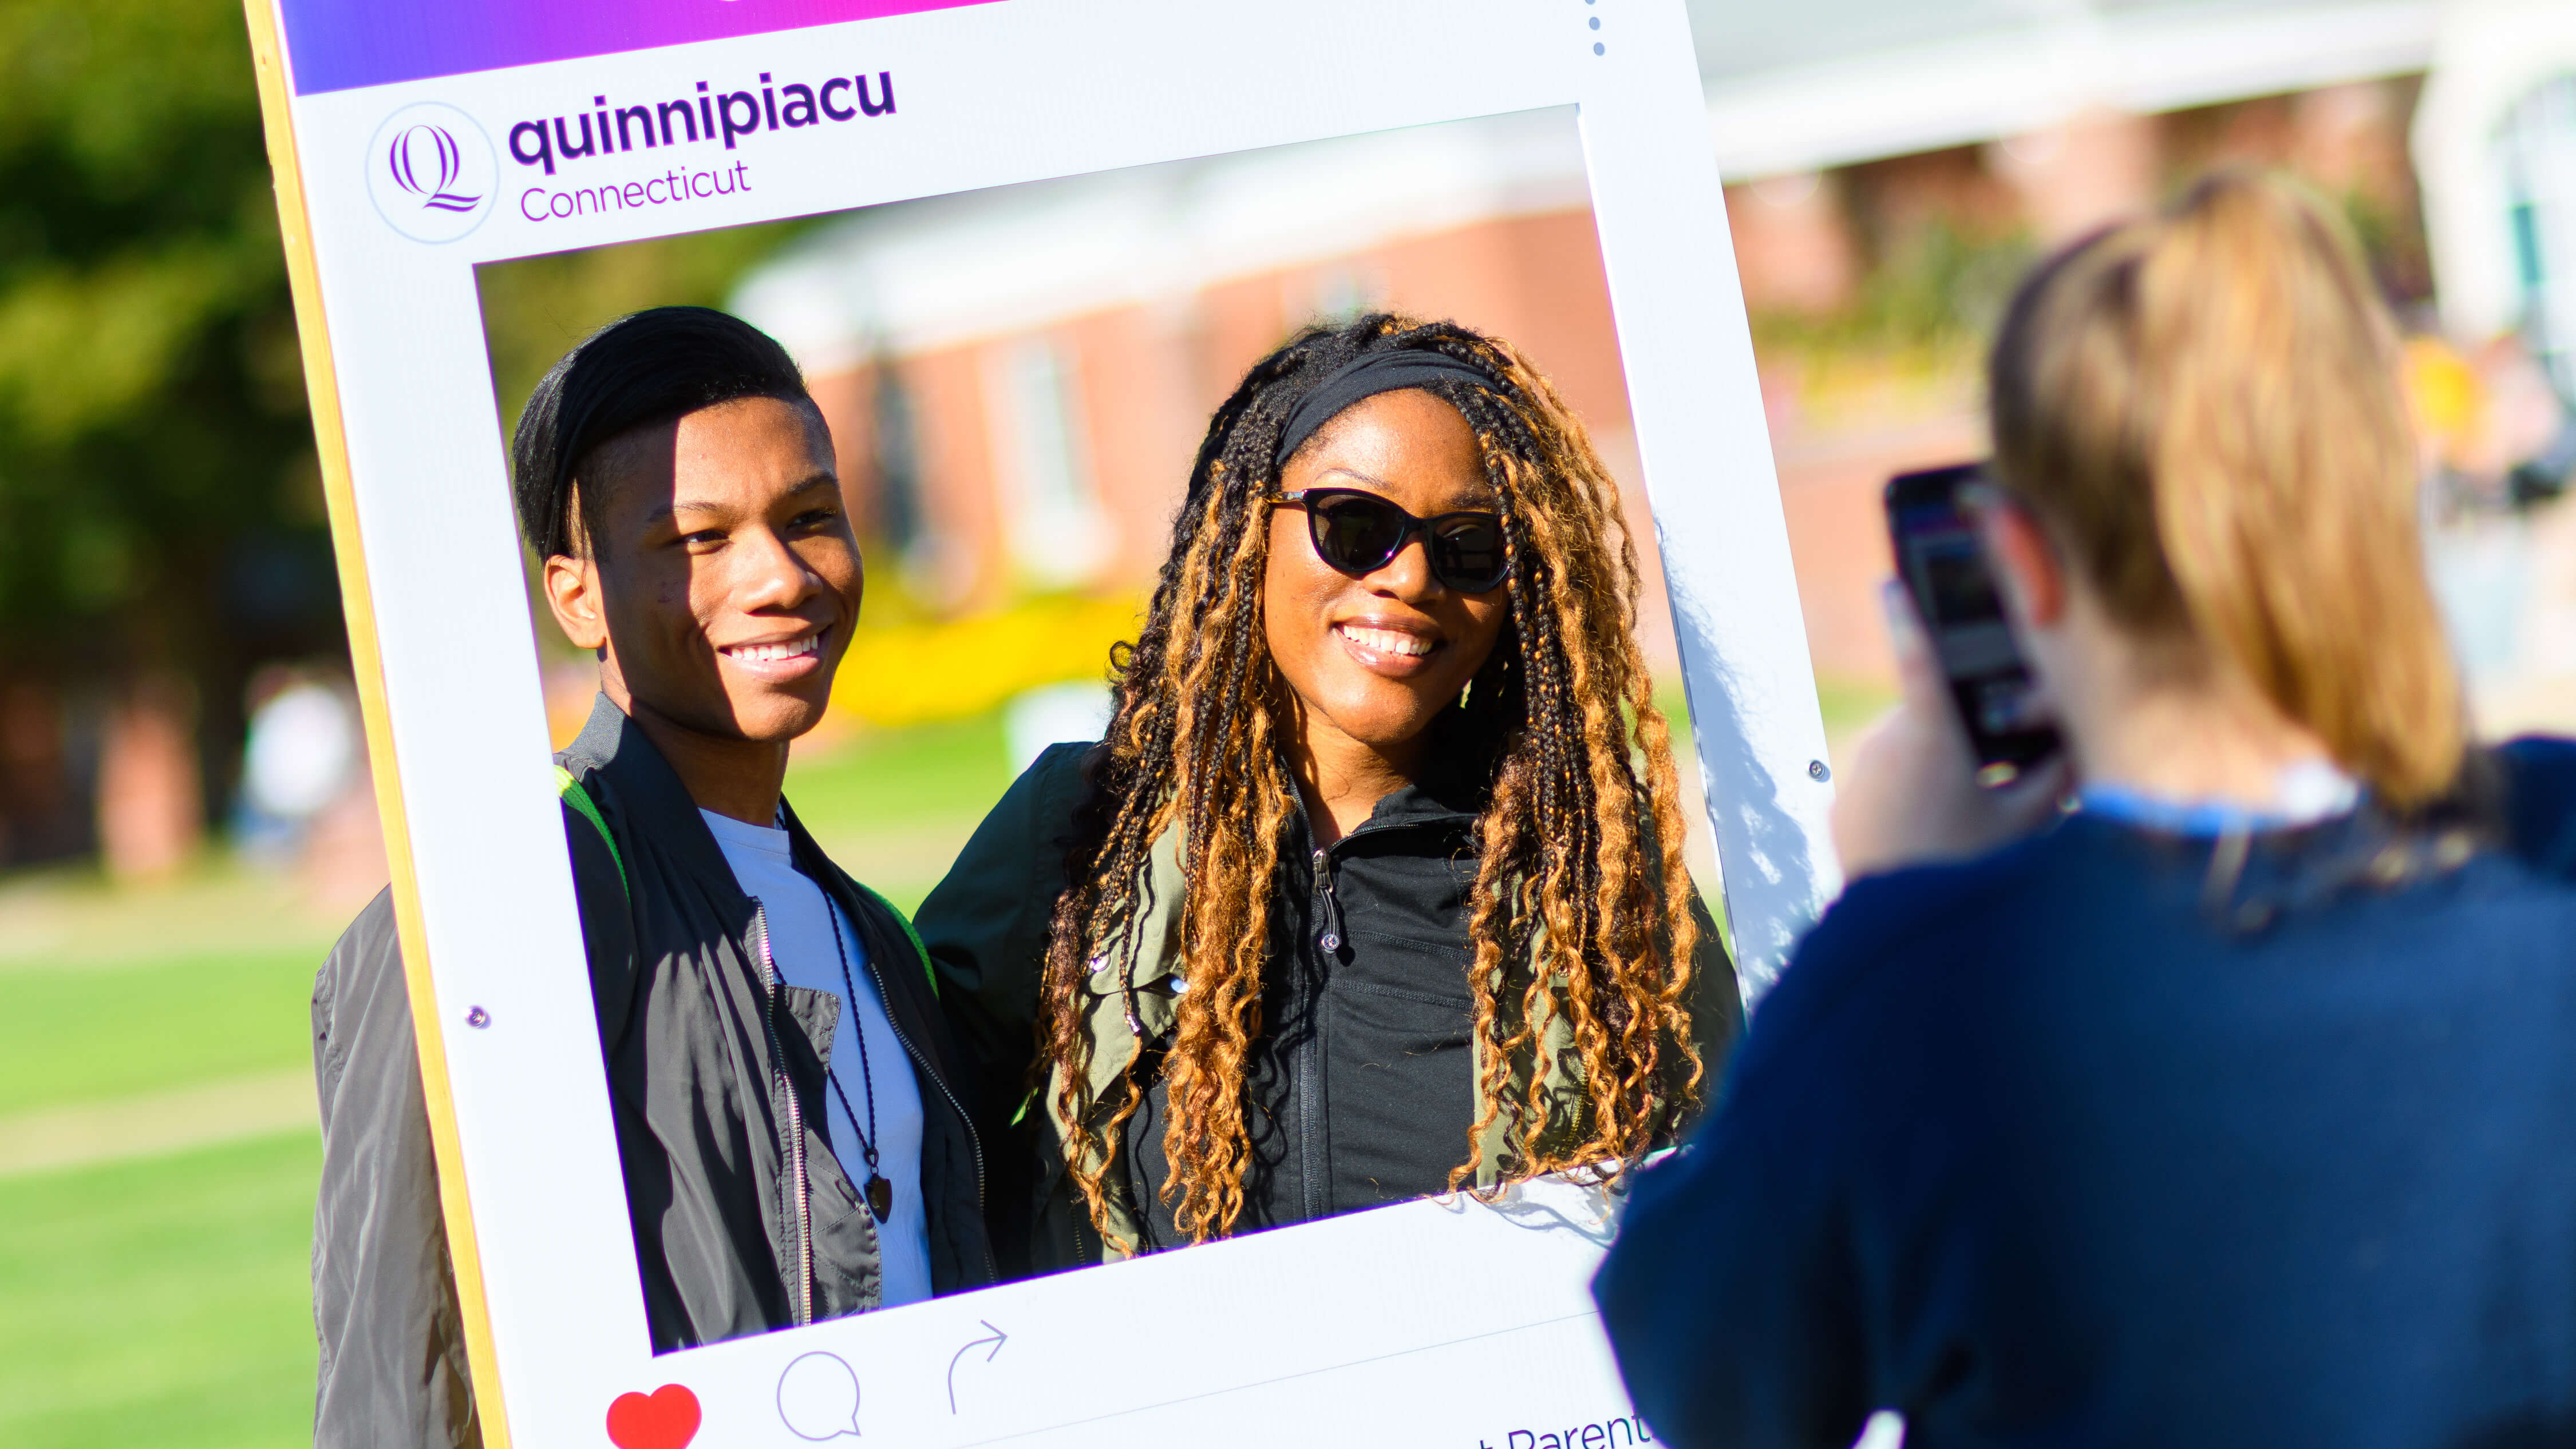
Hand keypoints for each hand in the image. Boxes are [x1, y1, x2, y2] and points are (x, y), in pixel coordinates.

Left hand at [1829, 582, 2069, 878]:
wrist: (1898, 926)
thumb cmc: (1967, 868)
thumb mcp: (2022, 824)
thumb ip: (2052, 780)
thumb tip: (2074, 750)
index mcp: (1930, 733)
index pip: (1918, 658)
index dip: (1909, 617)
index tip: (1890, 583)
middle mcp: (1886, 742)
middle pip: (1929, 717)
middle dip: (1957, 735)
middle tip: (1985, 777)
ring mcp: (1858, 774)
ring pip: (1903, 753)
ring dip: (1930, 770)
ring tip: (1955, 819)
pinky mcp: (1842, 806)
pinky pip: (1879, 787)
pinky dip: (1903, 801)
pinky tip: (1924, 836)